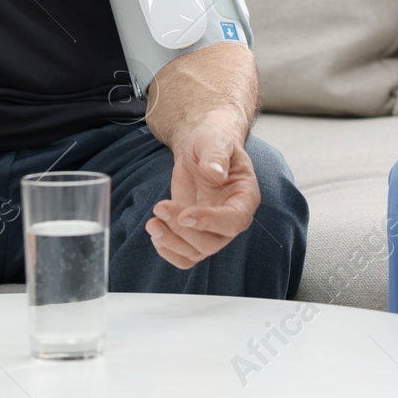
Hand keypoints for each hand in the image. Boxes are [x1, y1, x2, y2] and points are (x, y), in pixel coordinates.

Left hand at [146, 117, 259, 268]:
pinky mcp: (194, 232)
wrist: (199, 147)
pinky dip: (168, 250)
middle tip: (160, 208)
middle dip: (183, 231)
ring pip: (196, 253)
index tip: (184, 215)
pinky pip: (184, 255)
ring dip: (171, 242)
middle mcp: (232, 218)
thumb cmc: (212, 141)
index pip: (234, 220)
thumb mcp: (214, 141)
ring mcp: (213, 229)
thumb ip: (216, 156)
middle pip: (212, 243)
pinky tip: (156, 232)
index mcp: (245, 197)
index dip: (210, 222)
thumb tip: (215, 173)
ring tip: (152, 222)